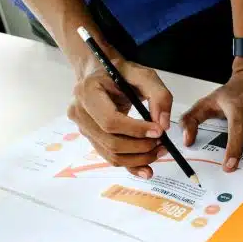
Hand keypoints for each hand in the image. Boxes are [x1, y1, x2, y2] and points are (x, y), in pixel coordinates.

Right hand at [67, 57, 172, 178]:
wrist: (100, 73)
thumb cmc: (121, 72)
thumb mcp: (144, 75)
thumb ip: (159, 96)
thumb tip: (163, 125)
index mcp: (88, 92)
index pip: (110, 120)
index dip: (136, 130)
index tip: (159, 131)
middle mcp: (79, 112)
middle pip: (111, 141)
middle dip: (140, 147)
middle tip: (162, 143)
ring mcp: (82, 128)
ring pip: (111, 154)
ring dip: (139, 158)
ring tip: (159, 150)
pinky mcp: (91, 138)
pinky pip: (110, 157)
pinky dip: (130, 166)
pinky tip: (147, 169)